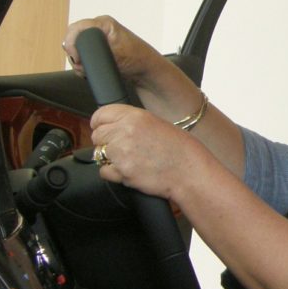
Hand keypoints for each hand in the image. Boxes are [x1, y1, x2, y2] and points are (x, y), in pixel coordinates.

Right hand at [62, 17, 162, 86]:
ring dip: (78, 62)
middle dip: (74, 55)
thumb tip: (76, 56)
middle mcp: (99, 29)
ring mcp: (98, 40)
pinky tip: (89, 71)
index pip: (76, 28)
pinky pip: (81, 56)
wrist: (146, 72)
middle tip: (82, 66)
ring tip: (88, 70)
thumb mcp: (115, 53)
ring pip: (75, 49)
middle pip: (73, 39)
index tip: (77, 58)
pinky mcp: (98, 51)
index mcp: (104, 23)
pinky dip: (82, 65)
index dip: (72, 44)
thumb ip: (95, 52)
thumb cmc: (138, 60)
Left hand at [90, 105, 216, 204]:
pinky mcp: (121, 172)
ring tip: (131, 160)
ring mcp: (121, 153)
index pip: (100, 115)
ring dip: (110, 157)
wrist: (190, 172)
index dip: (100, 123)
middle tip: (122, 148)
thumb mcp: (158, 124)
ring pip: (98, 153)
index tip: (104, 128)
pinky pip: (104, 171)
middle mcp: (125, 132)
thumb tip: (114, 127)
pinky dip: (114, 173)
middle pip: (97, 135)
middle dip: (106, 142)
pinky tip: (131, 170)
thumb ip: (133, 123)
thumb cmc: (181, 149)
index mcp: (135, 116)